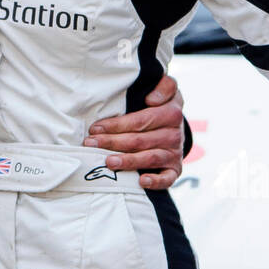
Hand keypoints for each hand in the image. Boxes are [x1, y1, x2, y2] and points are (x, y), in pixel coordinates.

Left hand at [83, 73, 184, 189]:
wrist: (177, 124)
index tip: (95, 128)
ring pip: (149, 158)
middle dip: (112, 142)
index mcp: (171, 113)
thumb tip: (152, 99)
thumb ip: (163, 86)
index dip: (116, 125)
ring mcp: (174, 153)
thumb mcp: (166, 89)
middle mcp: (174, 134)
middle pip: (139, 140)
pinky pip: (167, 178)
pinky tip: (141, 181)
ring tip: (108, 162)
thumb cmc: (161, 105)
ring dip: (128, 161)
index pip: (140, 120)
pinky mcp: (175, 169)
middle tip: (91, 144)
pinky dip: (156, 181)